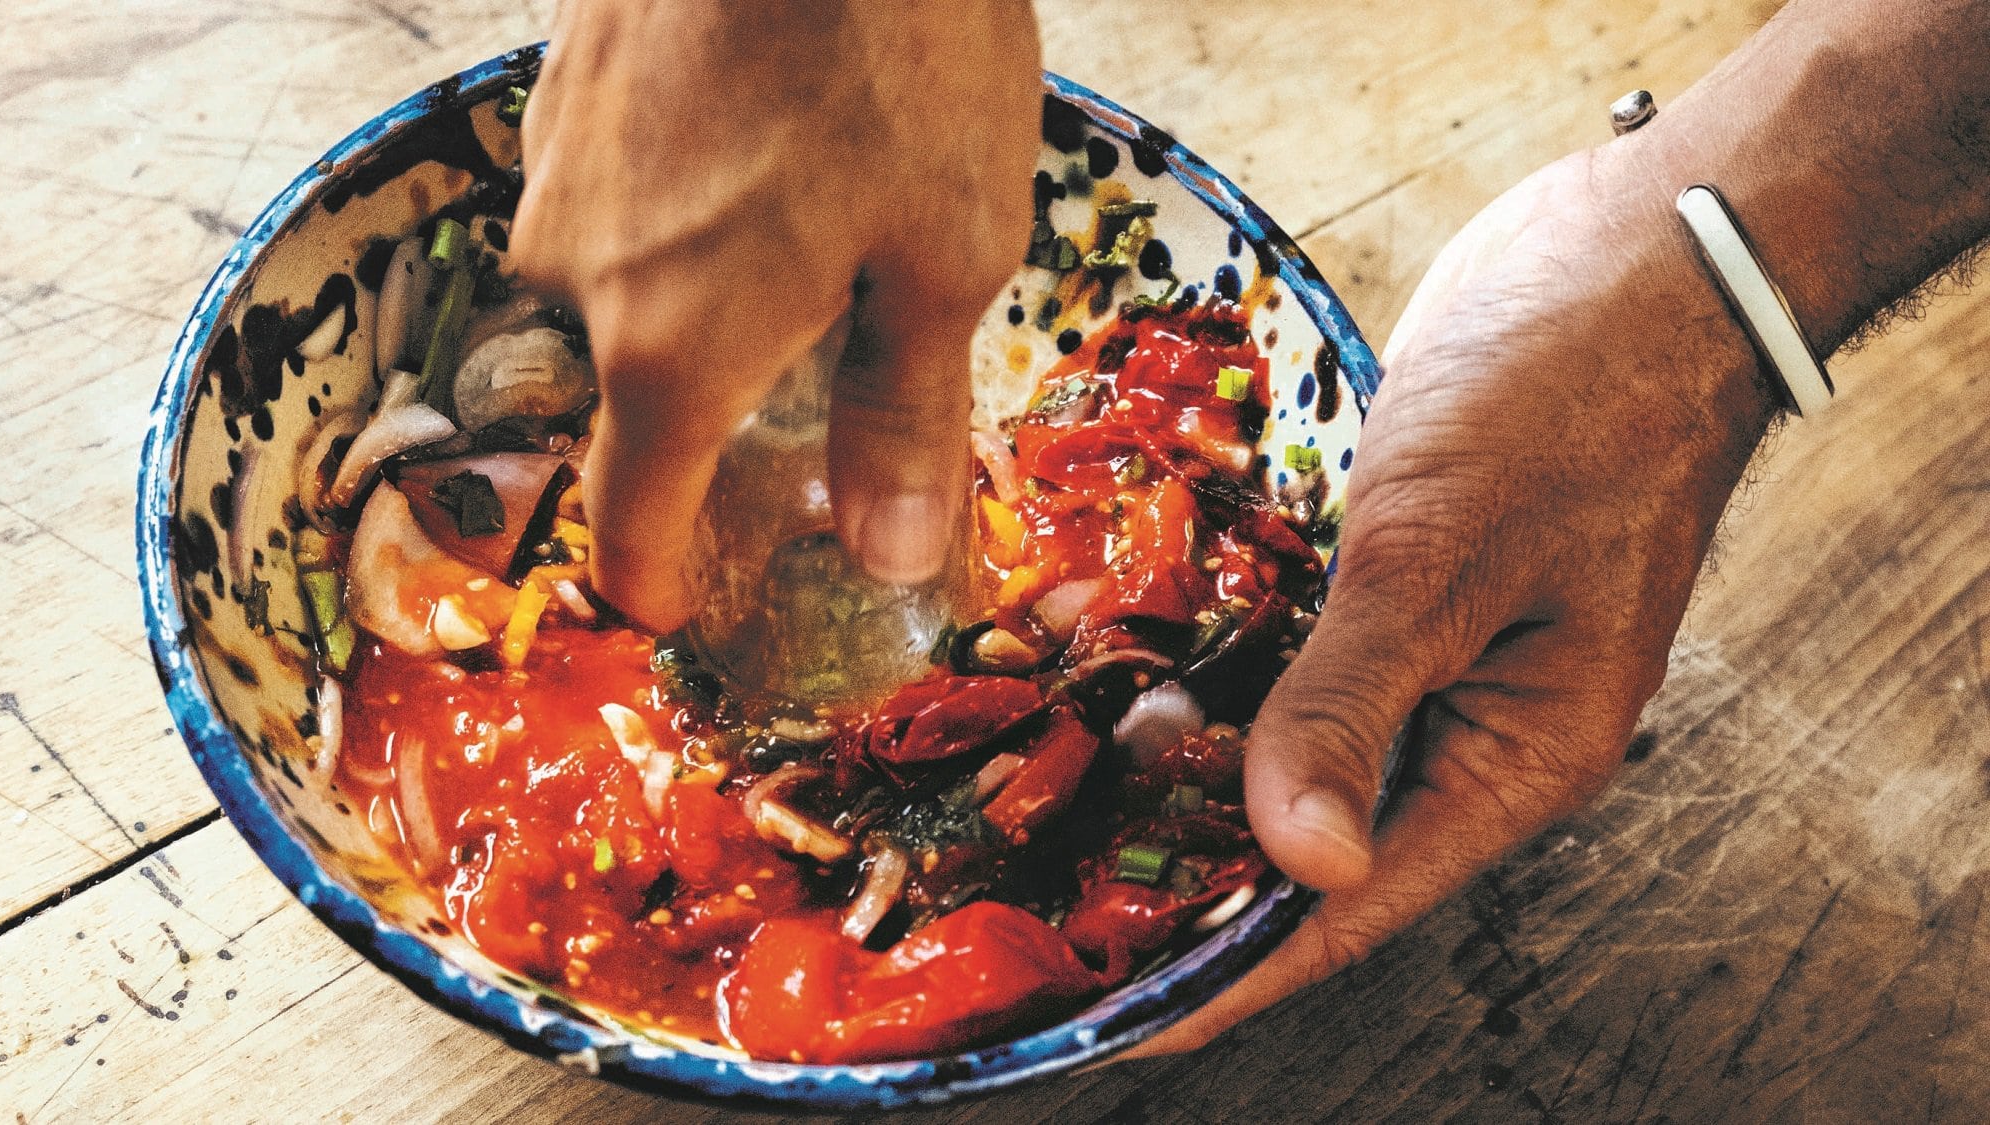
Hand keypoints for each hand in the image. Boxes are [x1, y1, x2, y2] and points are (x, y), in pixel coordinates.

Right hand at [510, 0, 1040, 629]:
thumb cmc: (896, 58)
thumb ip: (904, 421)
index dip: (660, 580)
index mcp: (672, 351)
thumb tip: (887, 555)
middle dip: (722, 404)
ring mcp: (556, 173)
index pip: (628, 524)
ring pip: (625, 284)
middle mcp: (581, 276)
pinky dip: (680, 203)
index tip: (689, 599)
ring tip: (812, 219)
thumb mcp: (942, 262)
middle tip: (826, 356)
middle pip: (638, 396)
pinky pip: (616, 193)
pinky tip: (762, 141)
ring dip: (704, 287)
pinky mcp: (559, 88)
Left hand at [1136, 144, 1775, 1052]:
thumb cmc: (1570, 396)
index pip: (1350, 906)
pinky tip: (1119, 685)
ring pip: (1289, 752)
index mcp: (1514, 757)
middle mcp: (1468, 725)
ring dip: (1186, 783)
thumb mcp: (1444, 556)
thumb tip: (1300, 864)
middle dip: (1189, 884)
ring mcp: (1428, 652)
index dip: (1232, 969)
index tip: (1120, 1018)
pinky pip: (1286, 659)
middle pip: (1310, 845)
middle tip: (1052, 918)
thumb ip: (1354, 706)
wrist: (1634, 252)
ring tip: (1059, 827)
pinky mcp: (1390, 581)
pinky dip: (1210, 677)